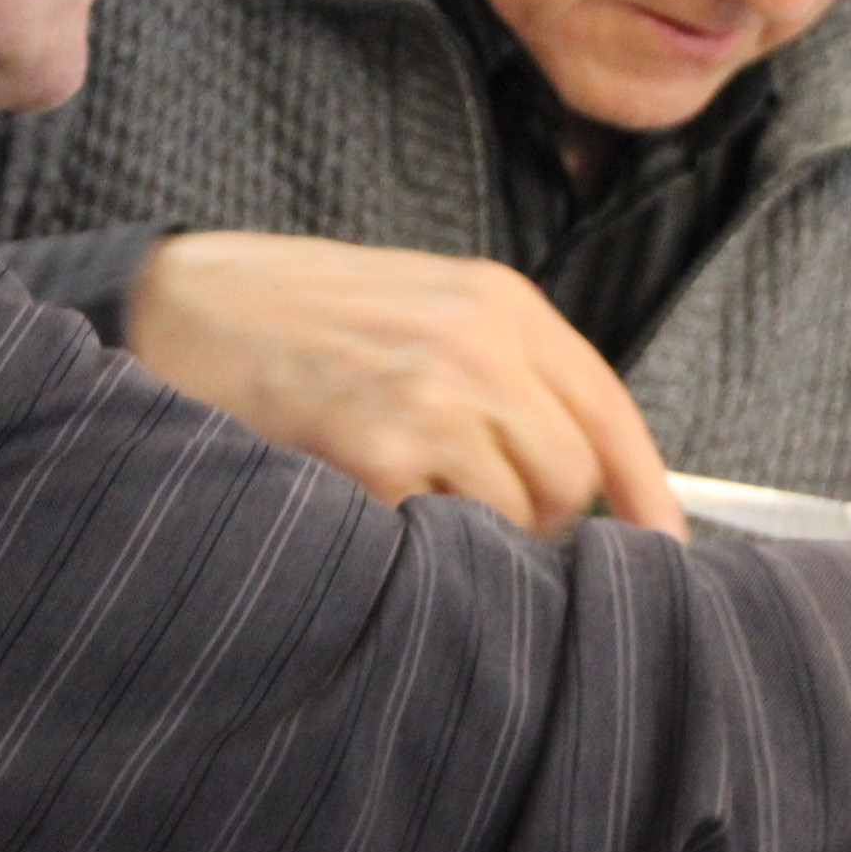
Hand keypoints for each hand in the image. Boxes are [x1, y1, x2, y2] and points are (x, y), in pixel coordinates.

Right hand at [126, 232, 683, 537]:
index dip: (647, 492)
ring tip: (407, 489)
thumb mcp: (425, 306)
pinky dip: (413, 535)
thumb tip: (584, 477)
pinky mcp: (375, 449)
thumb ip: (505, 370)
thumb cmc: (303, 313)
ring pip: (517, 516)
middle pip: (573, 478)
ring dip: (476, 530)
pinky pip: (442, 535)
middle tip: (473, 506)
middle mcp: (480, 344)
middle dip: (540, 516)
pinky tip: (364, 492)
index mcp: (501, 303)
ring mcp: (430, 396)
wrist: (183, 304)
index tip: (667, 548)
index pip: (610, 410)